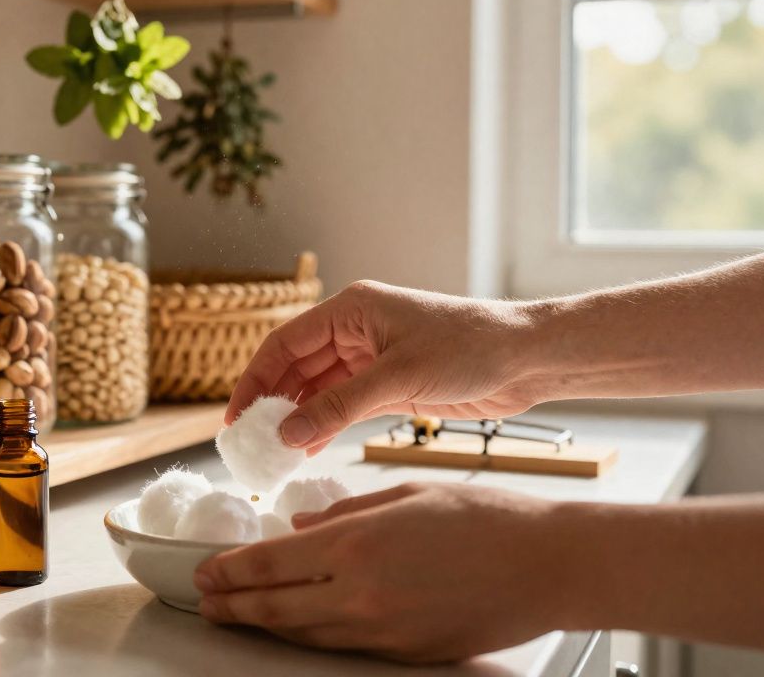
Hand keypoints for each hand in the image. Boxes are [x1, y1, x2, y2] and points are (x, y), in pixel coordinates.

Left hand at [193, 483, 572, 662]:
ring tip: (240, 618)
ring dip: (266, 625)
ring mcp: (384, 631)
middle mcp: (361, 594)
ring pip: (305, 634)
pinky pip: (344, 646)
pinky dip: (312, 636)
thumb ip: (345, 513)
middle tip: (208, 603)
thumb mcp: (406, 495)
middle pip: (276, 607)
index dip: (229, 571)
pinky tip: (299, 628)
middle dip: (234, 606)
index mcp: (356, 545)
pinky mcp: (407, 653)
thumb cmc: (487, 519)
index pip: (269, 564)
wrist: (550, 566)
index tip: (206, 571)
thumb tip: (301, 528)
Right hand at [226, 281, 541, 449]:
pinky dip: (323, 426)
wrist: (527, 359)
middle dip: (271, 404)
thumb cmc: (472, 347)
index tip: (235, 416)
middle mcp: (355, 331)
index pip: (284, 344)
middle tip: (249, 443)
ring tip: (272, 454)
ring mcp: (371, 359)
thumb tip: (287, 432)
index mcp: (351, 310)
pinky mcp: (390, 386)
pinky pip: (343, 406)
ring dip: (296, 419)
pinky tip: (304, 449)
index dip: (254, 379)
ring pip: (317, 390)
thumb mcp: (399, 377)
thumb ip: (340, 406)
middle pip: (296, 368)